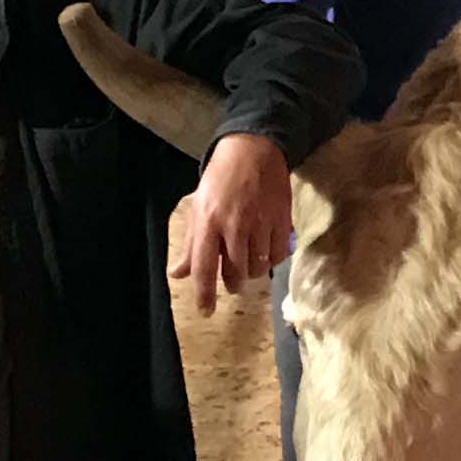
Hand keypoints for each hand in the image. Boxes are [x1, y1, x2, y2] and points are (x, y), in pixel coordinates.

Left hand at [171, 132, 293, 317]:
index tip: (206, 311)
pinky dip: (272, 261)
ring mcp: (261, 223)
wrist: (253, 149)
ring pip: (258, 266)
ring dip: (252, 273)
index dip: (205, 294)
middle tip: (232, 283)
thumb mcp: (198, 207)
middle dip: (233, 284)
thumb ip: (191, 244)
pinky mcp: (282, 219)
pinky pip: (278, 255)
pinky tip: (266, 254)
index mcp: (208, 222)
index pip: (205, 267)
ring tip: (248, 265)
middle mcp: (234, 225)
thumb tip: (178, 274)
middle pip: (236, 272)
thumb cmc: (220, 179)